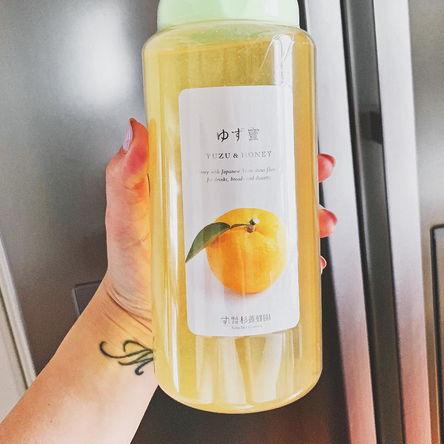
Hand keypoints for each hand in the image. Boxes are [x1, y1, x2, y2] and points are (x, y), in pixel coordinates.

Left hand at [101, 119, 336, 323]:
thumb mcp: (124, 213)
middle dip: (304, 173)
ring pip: (286, 220)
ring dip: (312, 216)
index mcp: (201, 185)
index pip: (239, 153)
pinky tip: (309, 262)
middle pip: (273, 182)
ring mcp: (240, 242)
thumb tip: (136, 131)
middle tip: (317, 169)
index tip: (289, 128)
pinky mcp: (248, 273)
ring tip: (320, 220)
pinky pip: (284, 263)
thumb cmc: (129, 261)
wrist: (137, 315)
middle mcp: (225, 209)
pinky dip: (303, 261)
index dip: (267, 138)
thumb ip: (124, 175)